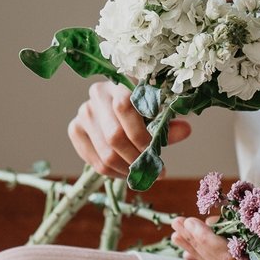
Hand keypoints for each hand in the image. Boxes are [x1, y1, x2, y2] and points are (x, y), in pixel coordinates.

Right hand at [68, 82, 192, 178]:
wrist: (113, 107)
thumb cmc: (139, 110)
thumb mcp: (155, 114)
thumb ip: (166, 124)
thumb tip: (185, 130)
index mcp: (117, 85)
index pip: (125, 108)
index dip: (142, 135)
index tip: (156, 153)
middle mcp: (95, 97)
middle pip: (114, 137)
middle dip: (137, 159)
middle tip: (155, 171)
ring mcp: (82, 115)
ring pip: (106, 155)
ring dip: (129, 170)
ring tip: (144, 174)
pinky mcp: (75, 131)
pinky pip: (96, 163)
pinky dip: (115, 174)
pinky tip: (128, 173)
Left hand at [170, 216, 259, 259]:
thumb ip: (238, 227)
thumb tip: (211, 224)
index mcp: (241, 259)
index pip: (214, 245)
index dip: (200, 233)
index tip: (188, 220)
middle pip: (206, 251)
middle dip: (189, 236)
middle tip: (175, 222)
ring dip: (190, 246)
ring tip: (174, 235)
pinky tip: (186, 256)